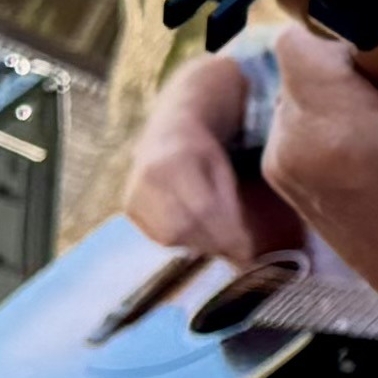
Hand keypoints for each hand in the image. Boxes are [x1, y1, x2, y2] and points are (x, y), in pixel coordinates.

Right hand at [119, 55, 261, 263]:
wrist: (173, 125)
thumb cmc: (210, 146)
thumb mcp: (226, 165)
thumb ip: (232, 201)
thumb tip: (246, 251)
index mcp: (177, 158)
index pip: (204, 209)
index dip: (227, 232)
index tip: (249, 248)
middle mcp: (149, 174)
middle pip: (186, 227)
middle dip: (215, 240)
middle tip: (238, 246)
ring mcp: (134, 189)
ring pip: (171, 235)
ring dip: (199, 240)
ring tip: (219, 233)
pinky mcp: (129, 205)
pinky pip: (157, 235)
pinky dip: (181, 237)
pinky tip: (197, 226)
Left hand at [263, 0, 377, 358]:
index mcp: (331, 129)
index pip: (299, 41)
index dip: (343, 31)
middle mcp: (292, 149)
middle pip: (302, 65)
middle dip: (350, 62)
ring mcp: (284, 170)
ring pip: (299, 93)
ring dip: (340, 92)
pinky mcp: (289, 185)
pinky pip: (299, 126)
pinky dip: (333, 122)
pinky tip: (377, 145)